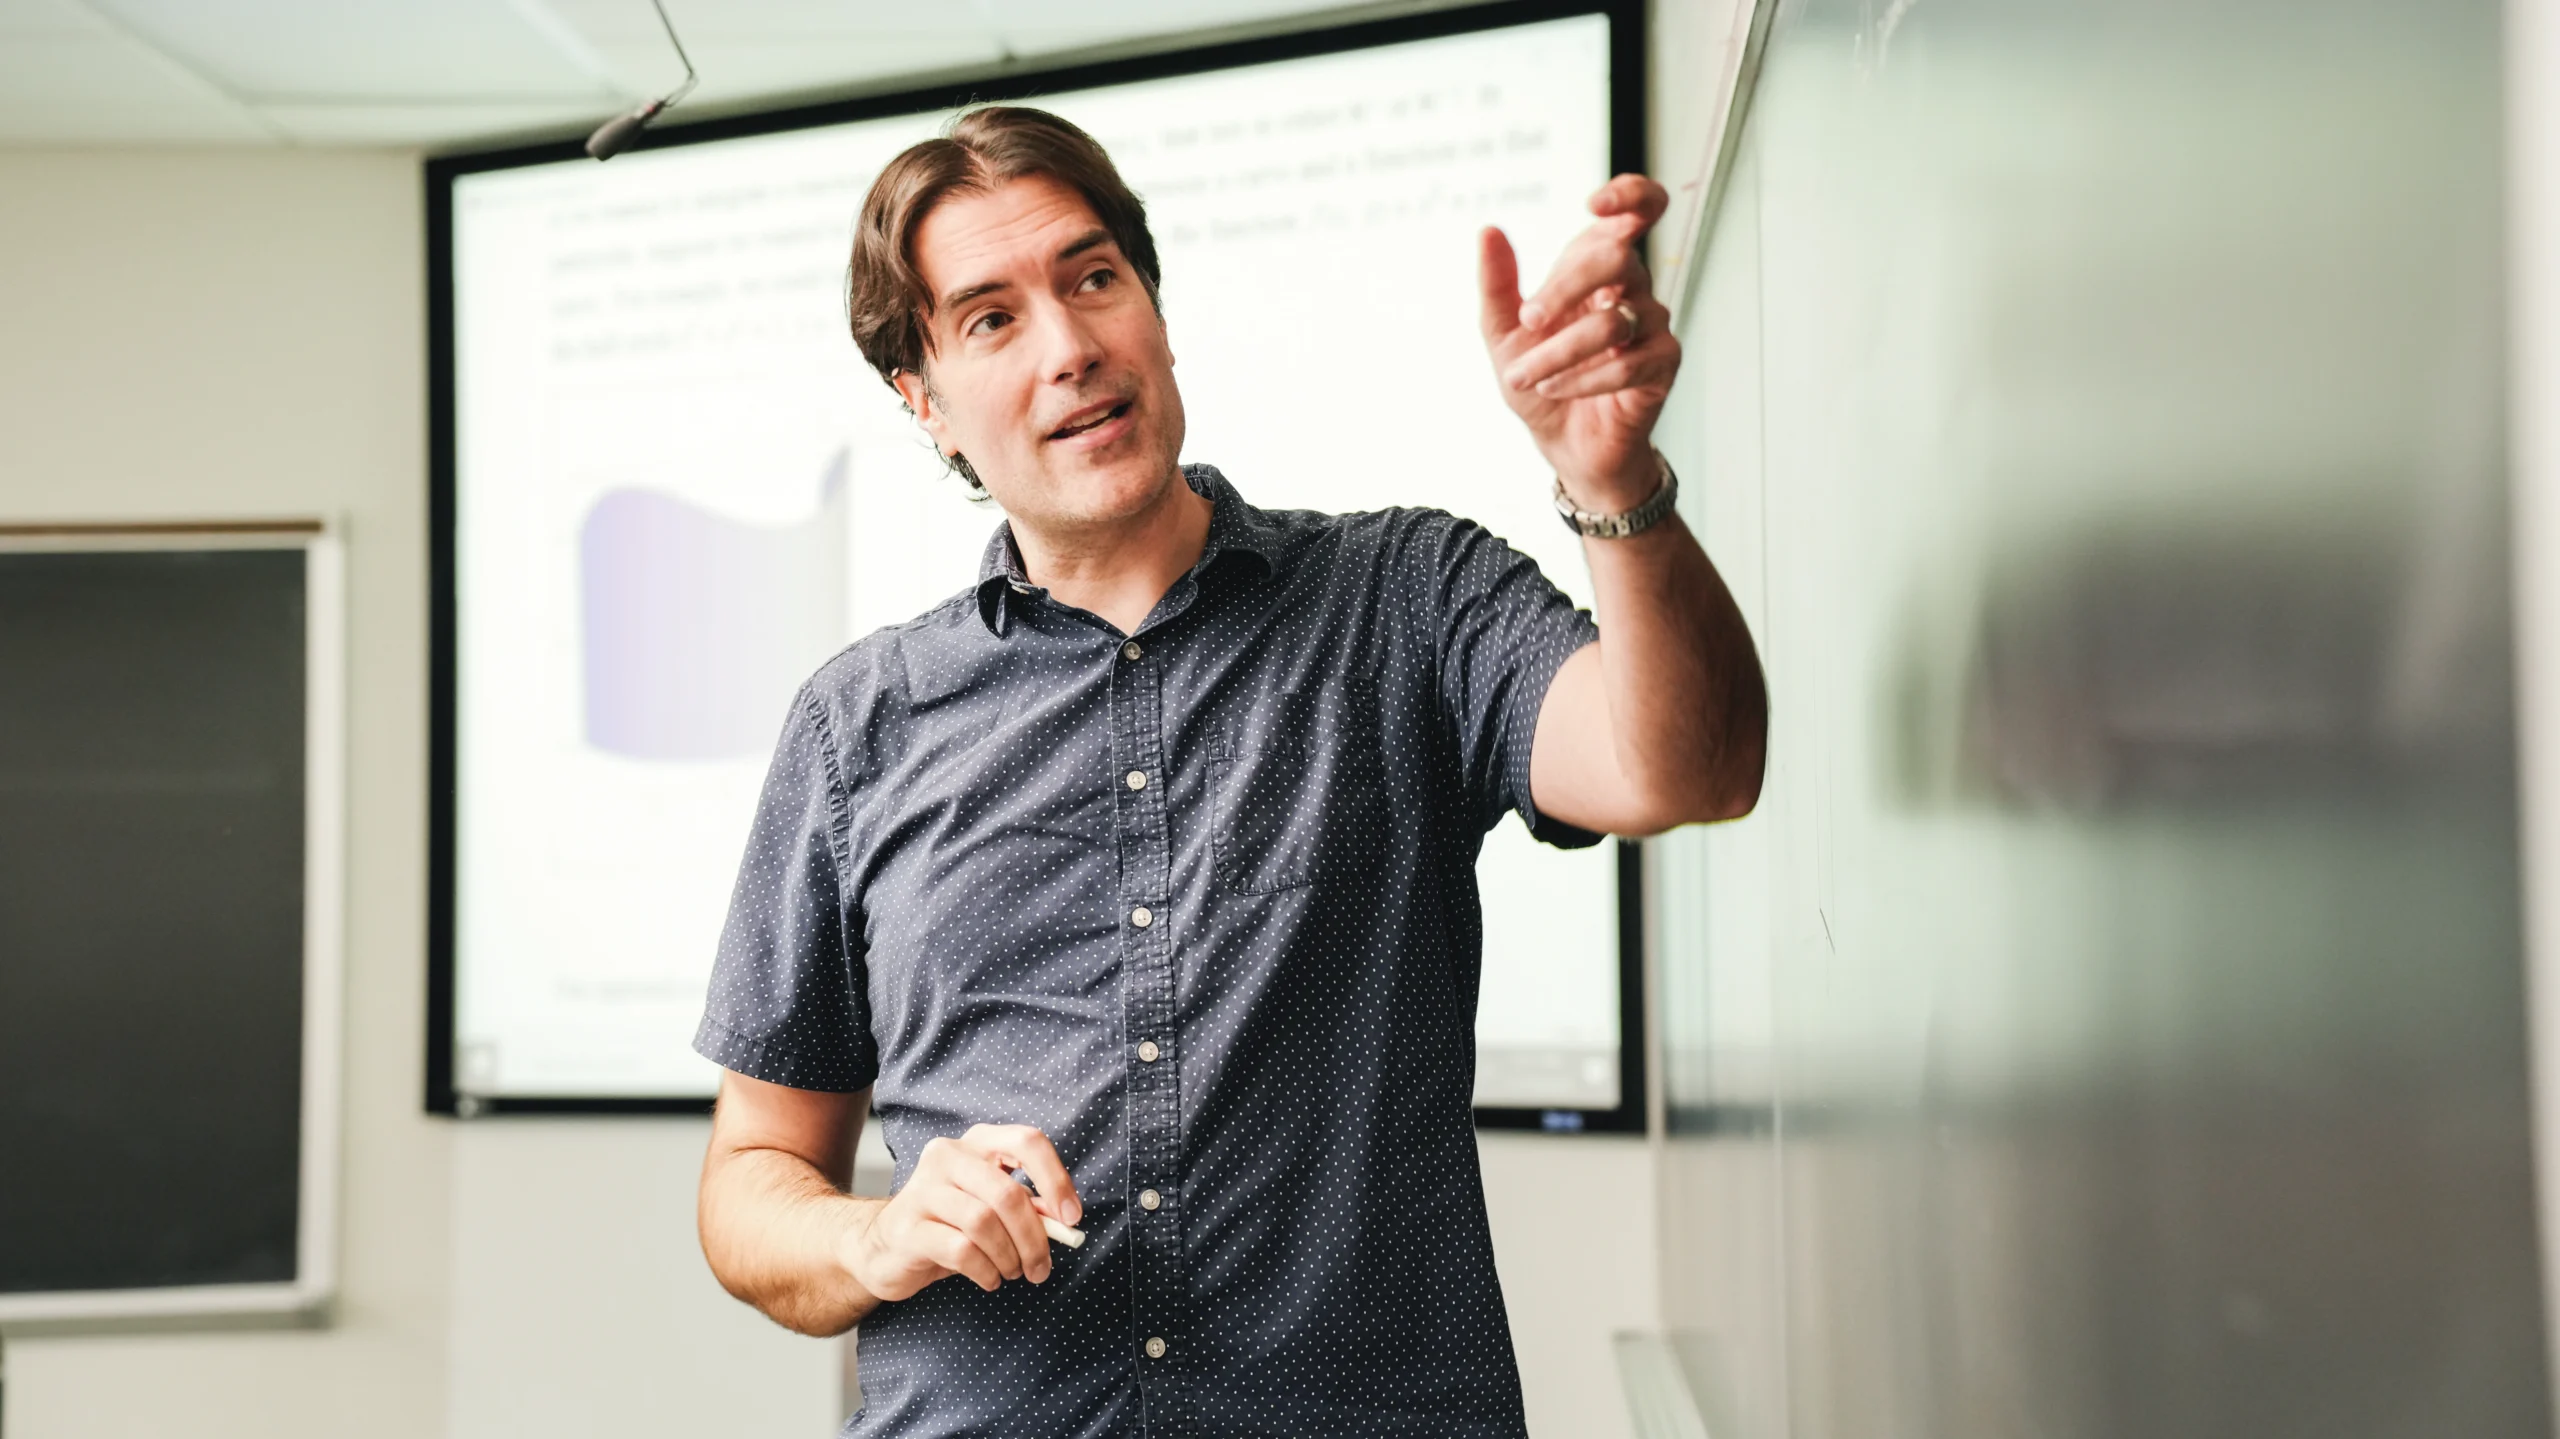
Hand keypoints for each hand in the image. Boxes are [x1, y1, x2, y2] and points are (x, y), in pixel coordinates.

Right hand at [837, 1123, 1082, 1299]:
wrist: (883, 1248)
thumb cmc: (948, 1225)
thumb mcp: (991, 1209)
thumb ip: (1028, 1208)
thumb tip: (1064, 1222)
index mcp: (976, 1144)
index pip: (1026, 1142)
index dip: (1056, 1180)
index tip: (1071, 1218)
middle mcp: (947, 1156)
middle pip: (1007, 1193)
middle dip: (1034, 1238)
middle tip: (1041, 1268)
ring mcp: (922, 1190)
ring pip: (984, 1223)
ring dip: (1009, 1257)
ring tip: (1011, 1272)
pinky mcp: (908, 1228)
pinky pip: (961, 1250)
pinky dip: (985, 1270)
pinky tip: (988, 1278)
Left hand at [1479, 175, 1680, 506]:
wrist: (1560, 442)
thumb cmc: (1539, 382)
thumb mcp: (1502, 334)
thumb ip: (1497, 284)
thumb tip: (1488, 230)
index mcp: (1597, 266)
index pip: (1640, 209)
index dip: (1629, 194)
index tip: (1592, 203)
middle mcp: (1632, 288)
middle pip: (1617, 258)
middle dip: (1564, 289)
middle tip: (1528, 320)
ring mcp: (1653, 325)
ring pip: (1613, 322)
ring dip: (1558, 353)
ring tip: (1526, 377)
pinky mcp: (1663, 364)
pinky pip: (1627, 365)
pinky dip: (1581, 380)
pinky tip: (1555, 390)